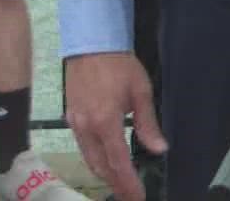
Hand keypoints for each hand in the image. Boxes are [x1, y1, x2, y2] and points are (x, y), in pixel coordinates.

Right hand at [63, 52, 163, 200]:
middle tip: (130, 195)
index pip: (118, 162)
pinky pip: (82, 146)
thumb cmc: (120, 65)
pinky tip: (105, 161)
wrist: (91, 43)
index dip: (128, 183)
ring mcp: (75, 123)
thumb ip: (148, 124)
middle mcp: (87, 127)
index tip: (137, 196)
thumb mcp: (141, 92)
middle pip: (100, 166)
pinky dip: (94, 159)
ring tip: (119, 184)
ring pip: (89, 158)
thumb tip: (159, 149)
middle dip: (115, 184)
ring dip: (104, 174)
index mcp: (106, 122)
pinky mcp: (70, 117)